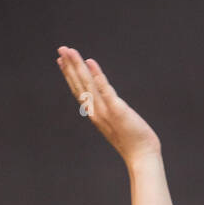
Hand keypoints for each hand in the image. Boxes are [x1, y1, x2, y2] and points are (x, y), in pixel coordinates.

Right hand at [56, 47, 161, 166]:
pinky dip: (98, 77)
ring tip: (71, 51)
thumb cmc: (132, 140)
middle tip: (61, 48)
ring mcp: (105, 111)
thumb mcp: (116, 123)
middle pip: (80, 84)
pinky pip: (105, 91)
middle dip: (70, 66)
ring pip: (88, 84)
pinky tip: (91, 63)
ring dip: (78, 66)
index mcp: (95, 113)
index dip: (69, 74)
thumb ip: (110, 111)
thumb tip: (109, 102)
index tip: (61, 60)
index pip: (79, 90)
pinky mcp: (117, 110)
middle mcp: (96, 111)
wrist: (142, 156)